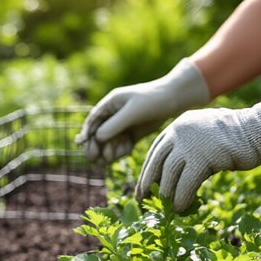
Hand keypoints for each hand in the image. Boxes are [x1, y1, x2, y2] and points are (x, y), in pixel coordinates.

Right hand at [75, 58, 209, 167]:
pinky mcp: (132, 133)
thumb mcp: (132, 112)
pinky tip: (126, 151)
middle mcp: (113, 114)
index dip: (87, 135)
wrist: (175, 99)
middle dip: (97, 147)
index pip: (92, 121)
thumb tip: (97, 139)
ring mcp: (123, 124)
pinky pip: (121, 145)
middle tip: (96, 160)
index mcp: (110, 104)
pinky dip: (121, 151)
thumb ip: (113, 126)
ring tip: (114, 157)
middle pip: (98, 134)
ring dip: (110, 151)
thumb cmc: (153, 100)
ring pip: (109, 142)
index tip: (85, 147)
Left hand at [137, 81, 260, 211]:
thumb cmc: (238, 136)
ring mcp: (190, 143)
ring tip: (167, 210)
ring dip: (166, 196)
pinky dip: (182, 199)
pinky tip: (183, 209)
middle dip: (148, 186)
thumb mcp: (206, 135)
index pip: (155, 151)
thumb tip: (176, 174)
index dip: (147, 172)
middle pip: (155, 163)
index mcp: (179, 125)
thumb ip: (189, 147)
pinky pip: (185, 184)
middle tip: (145, 203)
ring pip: (168, 175)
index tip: (143, 188)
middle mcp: (180, 131)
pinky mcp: (203, 157)